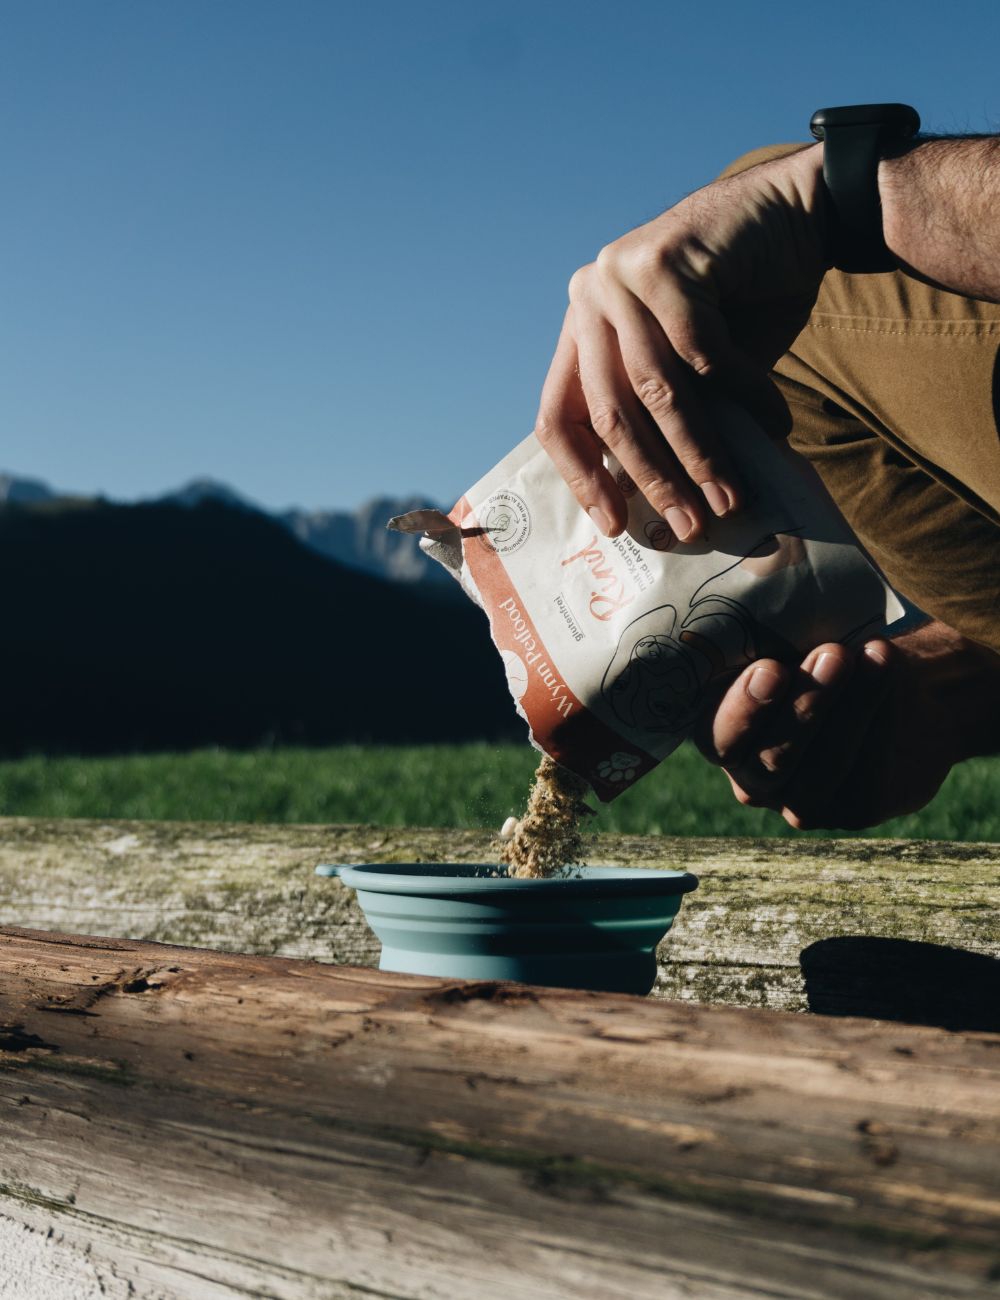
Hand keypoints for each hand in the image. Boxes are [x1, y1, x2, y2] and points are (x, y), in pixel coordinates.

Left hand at [534, 145, 828, 541]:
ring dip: (699, 453)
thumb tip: (664, 508)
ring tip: (730, 496)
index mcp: (582, 329)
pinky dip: (744, 395)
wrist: (796, 214)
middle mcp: (589, 299)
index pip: (559, 417)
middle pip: (609, 413)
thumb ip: (666, 420)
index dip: (583, 477)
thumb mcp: (694, 373)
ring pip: (656, 390)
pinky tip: (773, 424)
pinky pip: (703, 354)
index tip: (614, 524)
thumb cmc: (745, 303)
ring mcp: (620, 276)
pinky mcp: (664, 262)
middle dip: (654, 479)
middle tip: (690, 524)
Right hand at [691, 621, 999, 830]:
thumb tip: (745, 585)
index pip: (716, 733)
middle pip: (765, 760)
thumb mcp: (787, 635)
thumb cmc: (820, 648)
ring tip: (868, 655)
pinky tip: (884, 668)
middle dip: (802, 708)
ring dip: (844, 711)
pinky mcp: (846, 808)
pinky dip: (875, 717)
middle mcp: (748, 770)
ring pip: (813, 774)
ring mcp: (795, 797)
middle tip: (832, 654)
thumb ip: (762, 631)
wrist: (892, 680)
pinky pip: (857, 776)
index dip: (742, 708)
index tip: (771, 668)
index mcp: (718, 727)